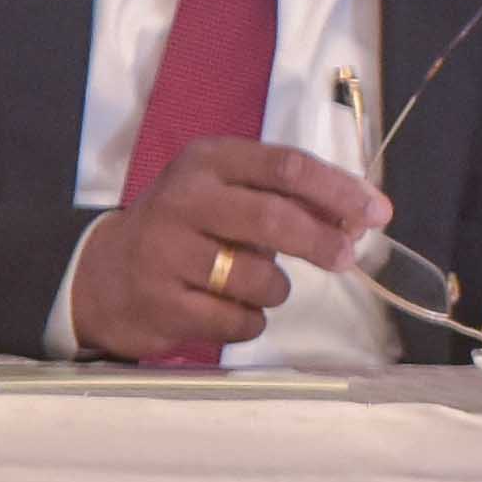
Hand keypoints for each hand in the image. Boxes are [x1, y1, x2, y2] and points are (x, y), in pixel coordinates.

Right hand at [67, 142, 390, 363]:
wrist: (104, 277)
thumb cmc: (185, 230)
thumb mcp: (226, 195)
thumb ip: (286, 199)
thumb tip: (358, 220)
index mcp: (208, 161)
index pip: (285, 166)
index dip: (338, 190)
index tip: (377, 212)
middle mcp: (184, 199)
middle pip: (274, 217)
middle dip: (322, 241)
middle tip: (346, 258)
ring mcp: (168, 253)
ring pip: (259, 278)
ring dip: (275, 289)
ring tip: (256, 285)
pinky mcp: (163, 303)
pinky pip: (237, 320)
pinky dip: (250, 320)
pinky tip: (229, 310)